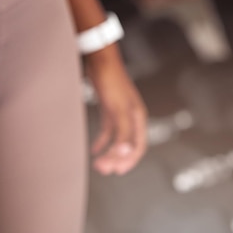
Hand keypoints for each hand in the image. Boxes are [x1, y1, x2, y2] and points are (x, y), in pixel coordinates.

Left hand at [85, 49, 146, 174]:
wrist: (101, 62)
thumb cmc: (112, 83)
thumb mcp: (118, 110)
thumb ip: (123, 133)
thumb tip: (126, 155)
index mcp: (138, 118)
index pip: (138, 146)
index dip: (129, 160)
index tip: (116, 171)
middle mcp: (132, 117)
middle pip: (128, 145)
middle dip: (117, 159)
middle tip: (103, 170)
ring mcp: (121, 113)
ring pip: (118, 139)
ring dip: (109, 152)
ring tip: (99, 164)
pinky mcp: (110, 109)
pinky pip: (108, 130)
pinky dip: (102, 141)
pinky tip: (94, 149)